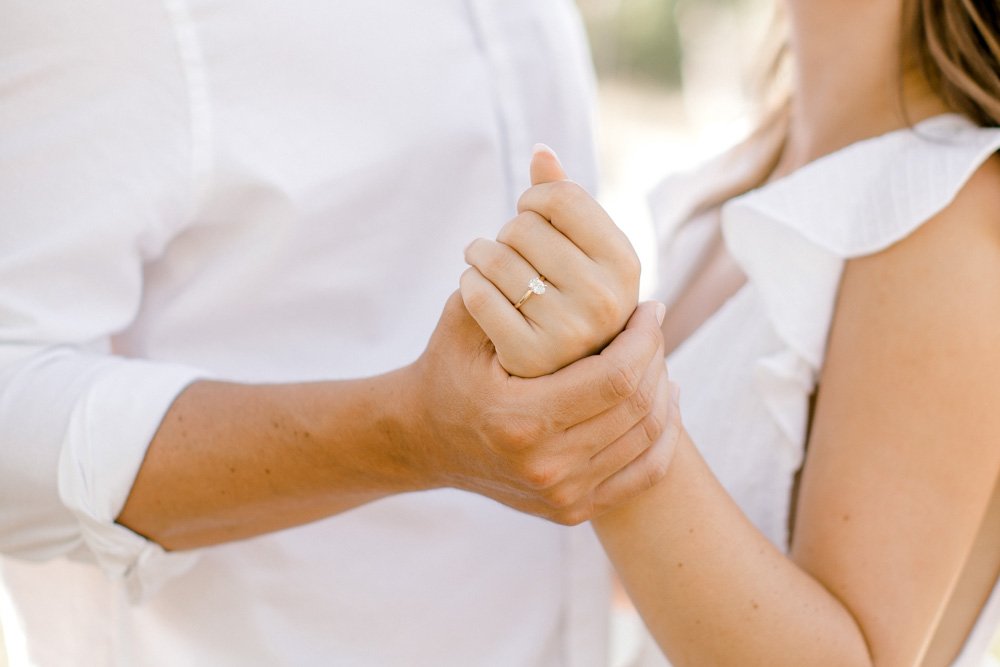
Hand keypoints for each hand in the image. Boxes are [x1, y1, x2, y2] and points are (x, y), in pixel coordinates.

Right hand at [402, 292, 674, 524]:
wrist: (423, 440)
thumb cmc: (446, 369)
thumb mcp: (462, 322)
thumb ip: (509, 288)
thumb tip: (572, 259)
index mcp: (521, 421)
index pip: (616, 378)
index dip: (645, 338)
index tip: (650, 307)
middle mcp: (546, 467)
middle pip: (637, 407)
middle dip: (656, 357)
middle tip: (653, 326)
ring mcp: (562, 495)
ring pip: (647, 438)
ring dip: (662, 390)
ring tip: (656, 355)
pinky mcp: (572, 510)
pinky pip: (644, 474)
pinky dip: (664, 436)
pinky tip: (663, 400)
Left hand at [462, 145, 640, 377]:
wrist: (555, 374)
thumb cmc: (567, 296)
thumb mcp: (579, 250)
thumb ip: (563, 200)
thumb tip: (540, 150)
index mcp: (625, 264)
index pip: (560, 198)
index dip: (531, 198)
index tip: (527, 213)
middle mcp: (606, 300)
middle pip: (523, 227)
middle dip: (507, 233)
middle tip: (508, 251)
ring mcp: (570, 332)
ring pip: (495, 258)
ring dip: (479, 255)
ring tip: (483, 263)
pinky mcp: (529, 357)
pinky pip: (476, 295)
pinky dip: (468, 284)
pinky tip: (476, 289)